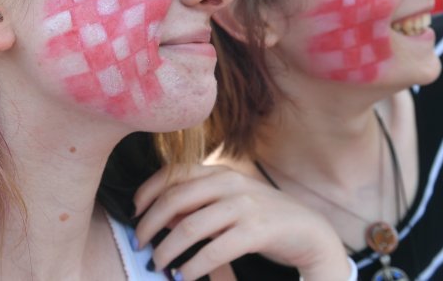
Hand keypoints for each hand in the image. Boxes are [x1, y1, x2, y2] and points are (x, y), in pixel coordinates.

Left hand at [134, 164, 350, 279]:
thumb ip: (198, 203)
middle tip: (139, 244)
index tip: (134, 211)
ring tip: (158, 264)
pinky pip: (213, 251)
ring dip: (167, 250)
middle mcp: (230, 183)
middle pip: (175, 199)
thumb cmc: (261, 215)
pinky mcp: (257, 230)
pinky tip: (184, 276)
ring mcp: (244, 205)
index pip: (173, 172)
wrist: (308, 230)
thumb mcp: (228, 201)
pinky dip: (193, 266)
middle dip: (150, 224)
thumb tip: (161, 215)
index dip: (147, 191)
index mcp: (220, 171)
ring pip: (190, 227)